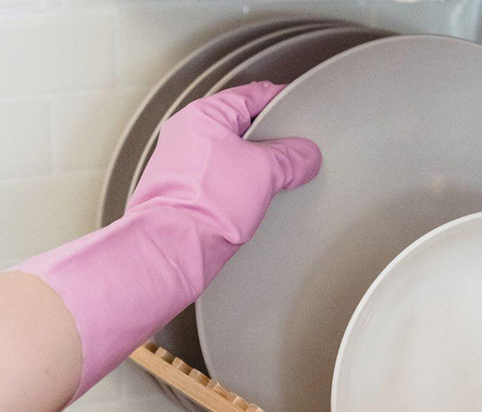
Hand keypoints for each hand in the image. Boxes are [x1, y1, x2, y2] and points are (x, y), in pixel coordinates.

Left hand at [129, 81, 320, 245]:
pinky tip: (255, 200)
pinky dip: (240, 185)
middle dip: (269, 140)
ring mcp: (182, 164)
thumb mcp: (265, 171)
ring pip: (231, 155)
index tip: (298, 107)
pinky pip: (221, 179)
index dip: (280, 100)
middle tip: (293, 151)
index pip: (252, 95)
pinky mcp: (184, 192)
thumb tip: (306, 155)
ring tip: (277, 179)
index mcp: (203, 115)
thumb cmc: (205, 204)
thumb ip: (292, 157)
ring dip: (255, 166)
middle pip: (241, 126)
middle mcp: (187, 135)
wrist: (175, 247)